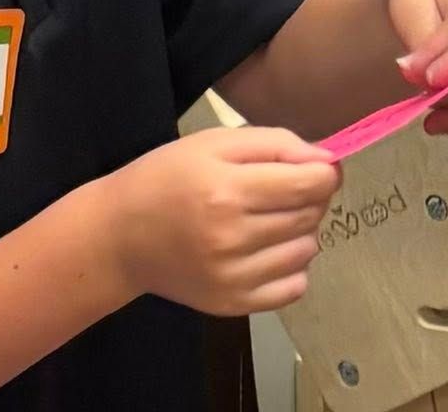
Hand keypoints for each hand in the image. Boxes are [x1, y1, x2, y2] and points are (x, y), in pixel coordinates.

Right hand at [100, 127, 338, 316]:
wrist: (120, 236)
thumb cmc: (168, 177)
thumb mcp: (216, 142)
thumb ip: (276, 144)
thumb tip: (327, 160)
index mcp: (228, 190)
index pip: (310, 184)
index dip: (326, 171)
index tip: (317, 166)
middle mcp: (232, 239)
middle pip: (310, 215)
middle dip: (313, 196)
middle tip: (288, 187)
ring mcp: (232, 278)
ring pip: (306, 251)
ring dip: (303, 231)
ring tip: (274, 218)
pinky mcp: (231, 305)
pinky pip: (292, 289)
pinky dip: (293, 267)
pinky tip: (270, 249)